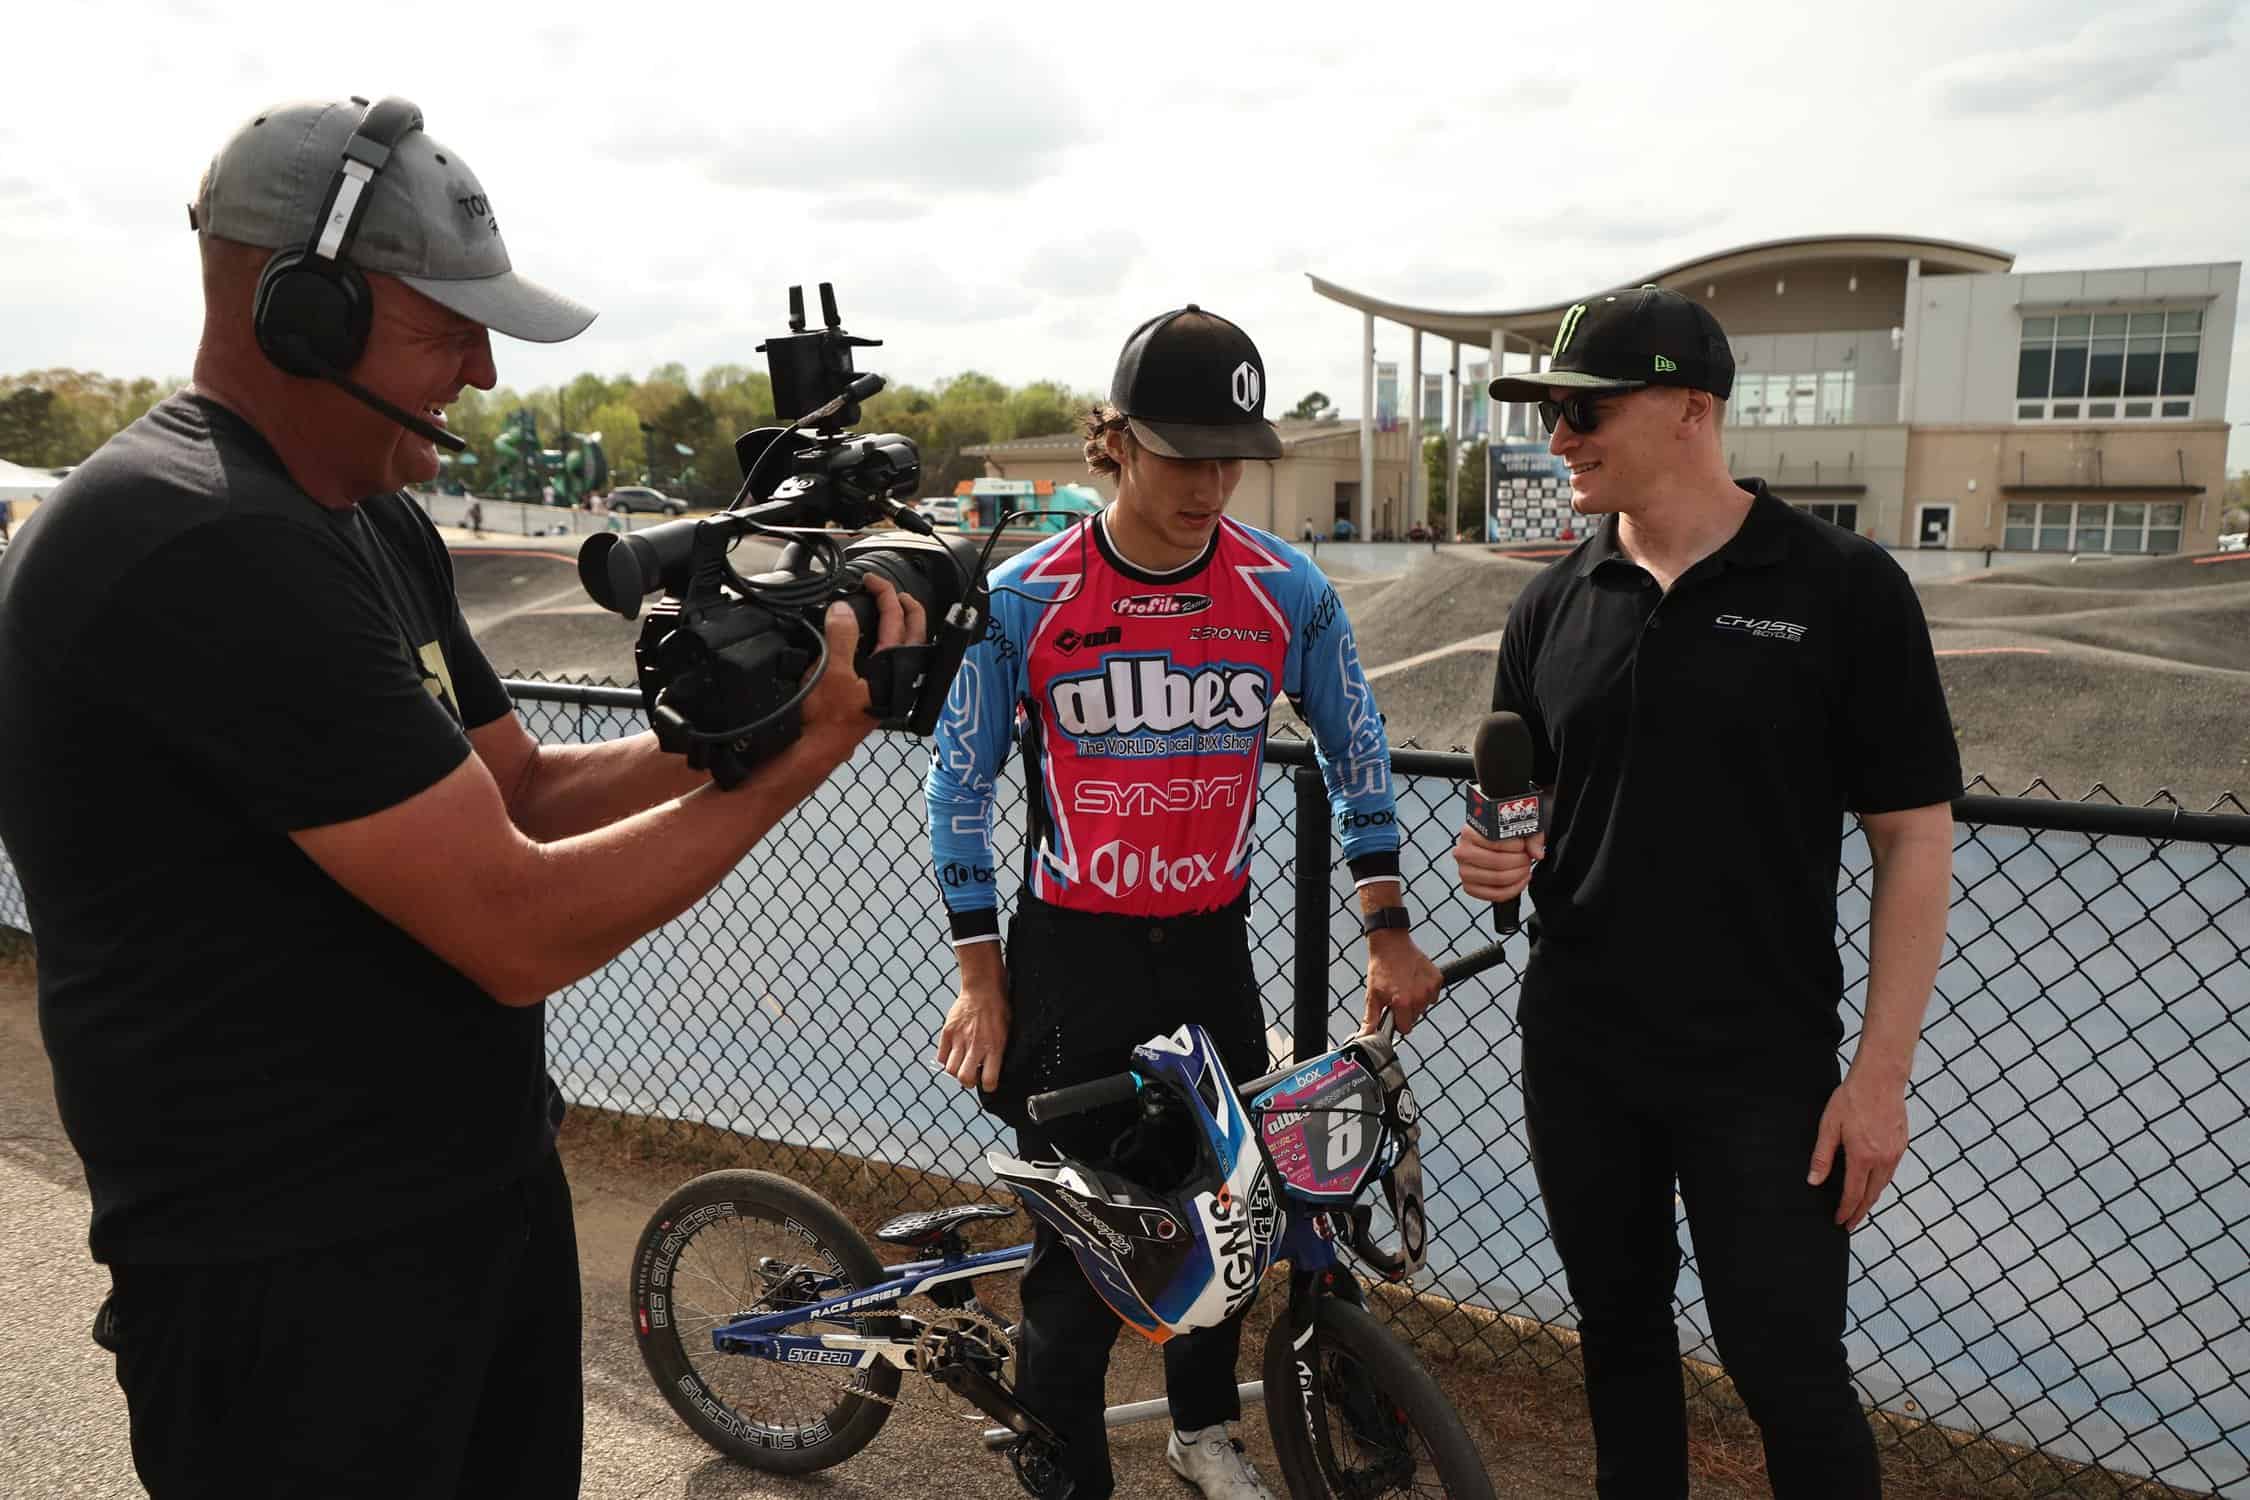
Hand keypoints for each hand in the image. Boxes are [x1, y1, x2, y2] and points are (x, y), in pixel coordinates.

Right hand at [799, 575, 924, 752]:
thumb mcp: (831, 671)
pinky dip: (884, 646)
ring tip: (887, 612)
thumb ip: (840, 636)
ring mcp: (888, 688)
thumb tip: (843, 609)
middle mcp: (897, 678)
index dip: (885, 594)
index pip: (897, 620)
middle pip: (914, 633)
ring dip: (899, 628)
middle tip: (891, 593)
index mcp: (893, 668)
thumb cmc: (826, 718)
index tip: (870, 580)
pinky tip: (870, 645)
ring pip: (905, 649)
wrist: (816, 749)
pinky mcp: (875, 696)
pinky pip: (889, 663)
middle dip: (907, 608)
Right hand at [937, 978, 1009, 1091]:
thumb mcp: (1006, 1032)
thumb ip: (998, 1051)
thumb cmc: (997, 1009)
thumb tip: (995, 1069)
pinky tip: (954, 1053)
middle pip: (965, 1078)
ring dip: (956, 1071)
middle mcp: (976, 1045)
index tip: (989, 1084)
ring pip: (951, 1070)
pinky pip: (941, 1056)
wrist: (982, 988)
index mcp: (994, 1046)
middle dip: (968, 1082)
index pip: (989, 1079)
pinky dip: (946, 1058)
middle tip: (972, 1076)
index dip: (989, 1086)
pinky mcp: (948, 1032)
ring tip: (962, 1064)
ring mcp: (960, 1039)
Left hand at [1362, 930, 1441, 1037]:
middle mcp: (1419, 997)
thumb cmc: (1381, 969)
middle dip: (1407, 1011)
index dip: (1399, 1023)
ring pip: (1425, 1006)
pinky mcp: (1437, 979)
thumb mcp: (1372, 995)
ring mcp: (1430, 988)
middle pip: (1415, 1017)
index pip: (1406, 1029)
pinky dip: (1426, 991)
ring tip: (1406, 986)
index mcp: (1403, 1003)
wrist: (1391, 945)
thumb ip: (1371, 1018)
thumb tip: (1366, 1036)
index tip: (1394, 1014)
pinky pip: (1433, 994)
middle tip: (1398, 996)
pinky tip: (1415, 981)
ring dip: (1417, 1001)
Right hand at [1452, 825, 1543, 903]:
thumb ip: (1531, 836)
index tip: (1523, 846)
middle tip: (1527, 859)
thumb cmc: (1502, 833)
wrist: (1492, 840)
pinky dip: (1512, 890)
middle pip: (1497, 862)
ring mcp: (1464, 871)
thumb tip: (1537, 853)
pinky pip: (1494, 894)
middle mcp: (1463, 851)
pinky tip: (1520, 881)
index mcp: (1470, 832)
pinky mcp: (1469, 887)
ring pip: (1497, 879)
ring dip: (1517, 876)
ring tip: (1524, 869)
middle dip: (1519, 862)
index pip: (1496, 842)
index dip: (1516, 847)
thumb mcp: (1518, 825)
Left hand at [1808, 1070, 1909, 1229]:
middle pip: (1871, 1196)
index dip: (1846, 1211)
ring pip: (1883, 1185)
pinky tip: (1873, 1183)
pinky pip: (1891, 1172)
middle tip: (1850, 1224)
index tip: (1840, 1222)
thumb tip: (1814, 1181)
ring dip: (1871, 1199)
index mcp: (1863, 1157)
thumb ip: (1822, 1156)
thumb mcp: (1829, 1126)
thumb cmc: (1852, 1099)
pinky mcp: (1902, 1145)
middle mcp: (1883, 1159)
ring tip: (1860, 1207)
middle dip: (1860, 1212)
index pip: (1853, 1194)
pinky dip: (1880, 1183)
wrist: (1880, 1078)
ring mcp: (1895, 1153)